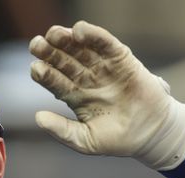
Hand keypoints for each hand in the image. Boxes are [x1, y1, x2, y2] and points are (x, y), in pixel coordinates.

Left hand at [29, 21, 184, 170]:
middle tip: (36, 44)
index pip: (55, 81)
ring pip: (81, 49)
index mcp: (74, 96)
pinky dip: (94, 35)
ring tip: (54, 34)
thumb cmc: (116, 140)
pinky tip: (80, 31)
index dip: (44, 74)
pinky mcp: (122, 60)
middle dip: (50, 52)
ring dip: (67, 40)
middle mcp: (86, 78)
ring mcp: (103, 68)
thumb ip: (61, 130)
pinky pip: (106, 43)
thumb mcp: (84, 140)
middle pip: (64, 61)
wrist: (150, 135)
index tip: (34, 67)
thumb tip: (38, 118)